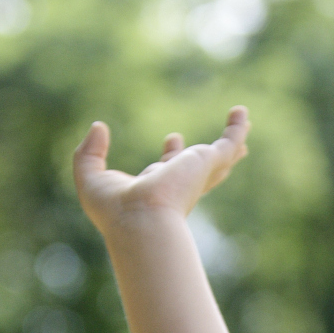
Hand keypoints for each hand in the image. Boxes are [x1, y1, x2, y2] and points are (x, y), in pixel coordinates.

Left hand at [72, 106, 249, 237]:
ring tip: (244, 124)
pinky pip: (228, 143)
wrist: (141, 220)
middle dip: (211, 157)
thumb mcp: (89, 177)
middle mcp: (180, 185)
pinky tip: (241, 112)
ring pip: (221, 158)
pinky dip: (236, 129)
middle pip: (201, 168)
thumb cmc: (114, 209)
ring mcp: (196, 175)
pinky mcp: (206, 163)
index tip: (172, 138)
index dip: (170, 154)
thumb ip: (89, 152)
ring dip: (233, 142)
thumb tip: (98, 127)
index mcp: (156, 189)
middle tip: (222, 148)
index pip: (168, 169)